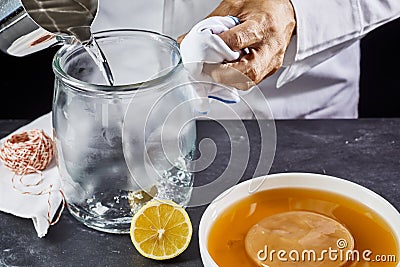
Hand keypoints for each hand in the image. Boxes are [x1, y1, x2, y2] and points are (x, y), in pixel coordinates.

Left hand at [178, 0, 295, 89]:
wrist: (285, 11)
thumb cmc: (262, 5)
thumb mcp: (234, 6)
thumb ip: (209, 24)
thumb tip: (186, 41)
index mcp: (262, 25)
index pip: (237, 41)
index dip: (216, 49)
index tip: (200, 52)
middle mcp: (270, 47)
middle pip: (247, 70)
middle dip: (222, 73)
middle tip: (205, 69)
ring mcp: (272, 61)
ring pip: (248, 81)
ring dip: (227, 80)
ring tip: (213, 72)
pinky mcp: (270, 69)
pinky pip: (251, 82)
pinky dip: (234, 80)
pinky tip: (224, 74)